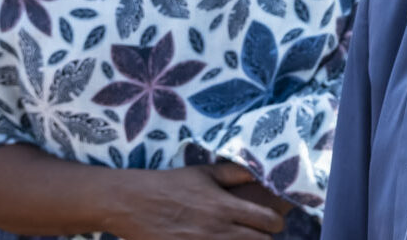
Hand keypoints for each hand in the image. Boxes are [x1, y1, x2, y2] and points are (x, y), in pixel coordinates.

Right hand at [107, 163, 285, 239]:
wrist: (131, 203)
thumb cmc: (169, 184)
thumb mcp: (203, 173)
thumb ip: (235, 173)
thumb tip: (261, 173)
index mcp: (225, 207)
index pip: (269, 222)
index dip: (275, 223)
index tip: (271, 222)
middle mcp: (217, 230)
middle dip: (263, 238)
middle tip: (257, 233)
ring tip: (238, 238)